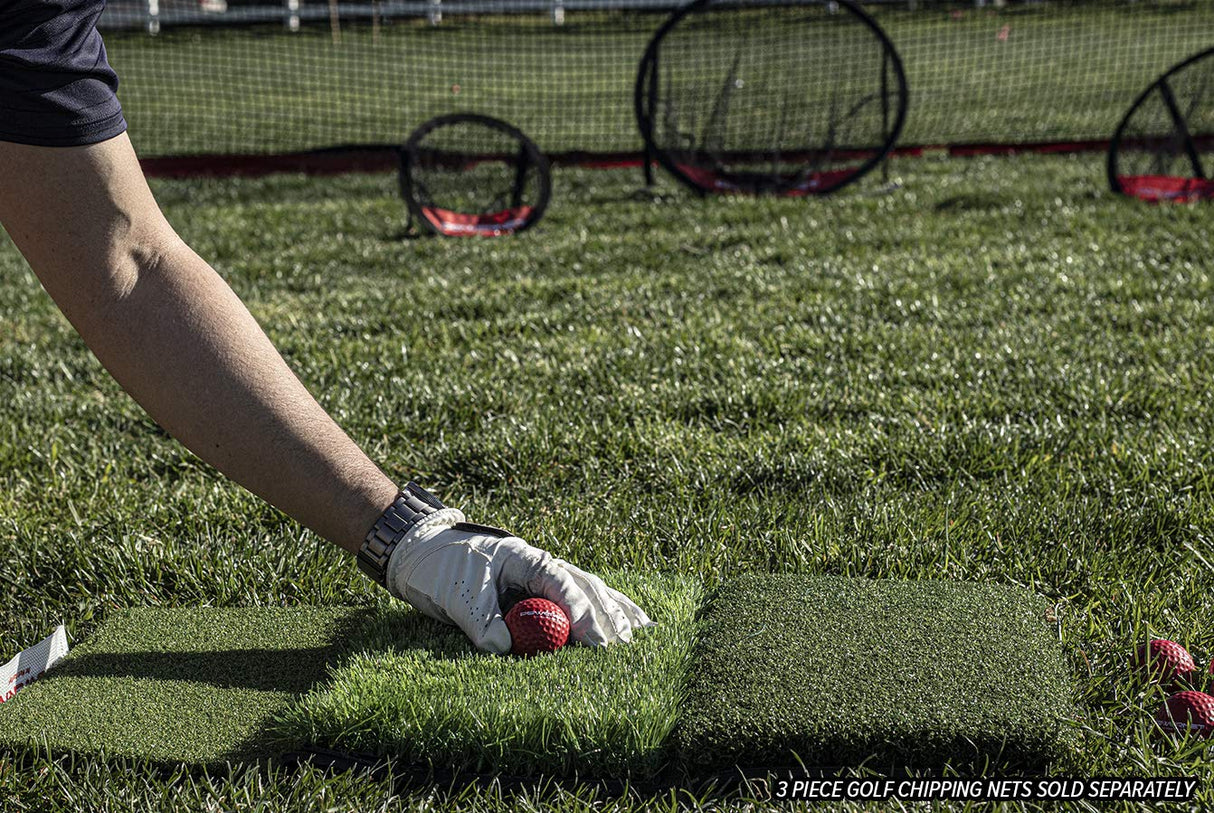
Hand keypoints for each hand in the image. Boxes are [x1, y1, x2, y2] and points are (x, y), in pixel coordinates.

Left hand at [385, 509, 653, 653]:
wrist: (421, 550)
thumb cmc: (439, 565)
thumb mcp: (456, 591)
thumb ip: (479, 618)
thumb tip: (503, 647)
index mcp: (526, 558)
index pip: (563, 587)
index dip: (580, 615)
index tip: (594, 643)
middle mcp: (542, 565)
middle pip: (585, 589)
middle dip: (607, 618)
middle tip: (624, 649)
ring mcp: (544, 576)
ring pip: (590, 592)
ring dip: (614, 613)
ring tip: (642, 635)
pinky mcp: (540, 589)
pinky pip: (579, 598)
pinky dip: (605, 609)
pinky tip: (632, 620)